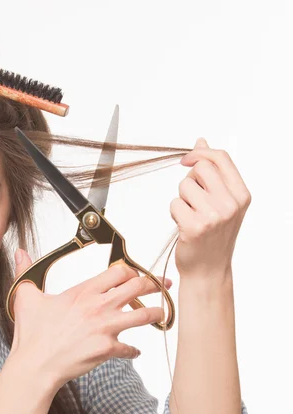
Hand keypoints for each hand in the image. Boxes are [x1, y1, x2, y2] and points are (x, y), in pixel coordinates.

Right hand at [9, 248, 171, 391]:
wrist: (35, 364)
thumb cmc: (32, 333)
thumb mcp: (26, 296)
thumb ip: (26, 271)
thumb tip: (20, 253)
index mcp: (82, 291)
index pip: (118, 272)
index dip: (130, 271)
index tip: (134, 275)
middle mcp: (98, 306)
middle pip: (138, 288)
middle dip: (154, 285)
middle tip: (163, 286)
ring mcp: (105, 328)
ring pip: (144, 315)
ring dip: (156, 314)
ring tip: (161, 314)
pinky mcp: (108, 349)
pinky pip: (130, 348)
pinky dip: (134, 350)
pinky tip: (134, 350)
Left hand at [170, 138, 251, 277]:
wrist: (208, 270)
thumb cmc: (213, 236)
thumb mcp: (222, 202)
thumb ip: (213, 172)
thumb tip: (201, 141)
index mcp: (241, 195)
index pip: (220, 158)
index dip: (199, 153)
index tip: (186, 160)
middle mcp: (231, 203)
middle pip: (200, 168)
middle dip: (189, 180)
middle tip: (192, 200)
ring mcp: (214, 215)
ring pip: (184, 186)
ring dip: (181, 200)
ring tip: (190, 216)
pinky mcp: (195, 226)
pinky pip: (174, 204)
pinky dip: (175, 213)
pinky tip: (184, 227)